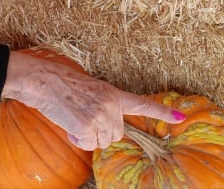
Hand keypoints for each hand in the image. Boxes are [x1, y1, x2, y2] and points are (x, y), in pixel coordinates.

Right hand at [0, 51, 184, 149]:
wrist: (43, 80)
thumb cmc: (58, 82)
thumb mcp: (87, 88)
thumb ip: (101, 103)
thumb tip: (102, 123)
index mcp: (112, 93)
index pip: (141, 104)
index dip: (161, 112)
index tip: (180, 117)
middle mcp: (110, 105)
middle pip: (116, 133)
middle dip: (101, 132)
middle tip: (82, 118)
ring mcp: (100, 116)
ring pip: (103, 141)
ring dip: (88, 136)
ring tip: (73, 119)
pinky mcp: (88, 126)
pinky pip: (88, 144)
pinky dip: (78, 140)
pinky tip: (69, 126)